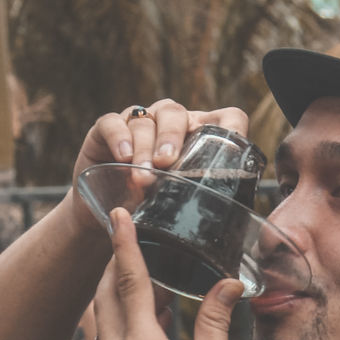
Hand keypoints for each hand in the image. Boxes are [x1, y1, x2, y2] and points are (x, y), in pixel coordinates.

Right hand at [70, 100, 248, 232]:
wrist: (108, 213)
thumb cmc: (154, 208)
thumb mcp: (183, 206)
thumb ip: (203, 202)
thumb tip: (232, 226)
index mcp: (199, 135)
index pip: (224, 117)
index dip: (231, 126)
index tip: (228, 151)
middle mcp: (170, 123)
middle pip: (176, 113)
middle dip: (172, 136)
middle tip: (167, 163)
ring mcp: (138, 122)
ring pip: (145, 120)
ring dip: (144, 148)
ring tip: (143, 176)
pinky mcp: (107, 128)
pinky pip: (112, 123)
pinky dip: (118, 138)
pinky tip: (123, 158)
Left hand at [92, 207, 242, 339]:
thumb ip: (215, 323)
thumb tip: (228, 284)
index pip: (127, 279)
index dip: (122, 243)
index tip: (117, 213)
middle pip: (103, 295)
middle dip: (110, 263)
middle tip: (121, 238)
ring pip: (100, 321)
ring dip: (109, 294)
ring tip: (126, 276)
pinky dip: (114, 325)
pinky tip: (131, 327)